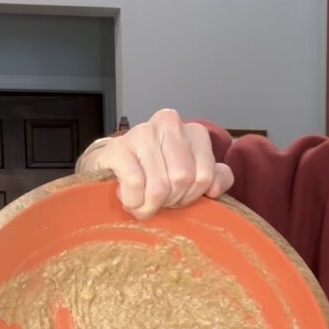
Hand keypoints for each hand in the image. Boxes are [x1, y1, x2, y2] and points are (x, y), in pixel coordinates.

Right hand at [79, 108, 233, 218]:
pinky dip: (132, 200)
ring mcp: (142, 132)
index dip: (190, 196)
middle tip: (157, 199)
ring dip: (149, 205)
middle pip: (182, 179)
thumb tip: (215, 188)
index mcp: (194, 131)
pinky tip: (127, 197)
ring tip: (141, 200)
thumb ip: (215, 178)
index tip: (177, 195)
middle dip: (170, 200)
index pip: (204, 176)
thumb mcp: (192, 176)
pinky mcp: (118, 147)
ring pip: (159, 186)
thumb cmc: (157, 174)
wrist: (113, 167)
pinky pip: (135, 184)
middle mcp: (169, 123)